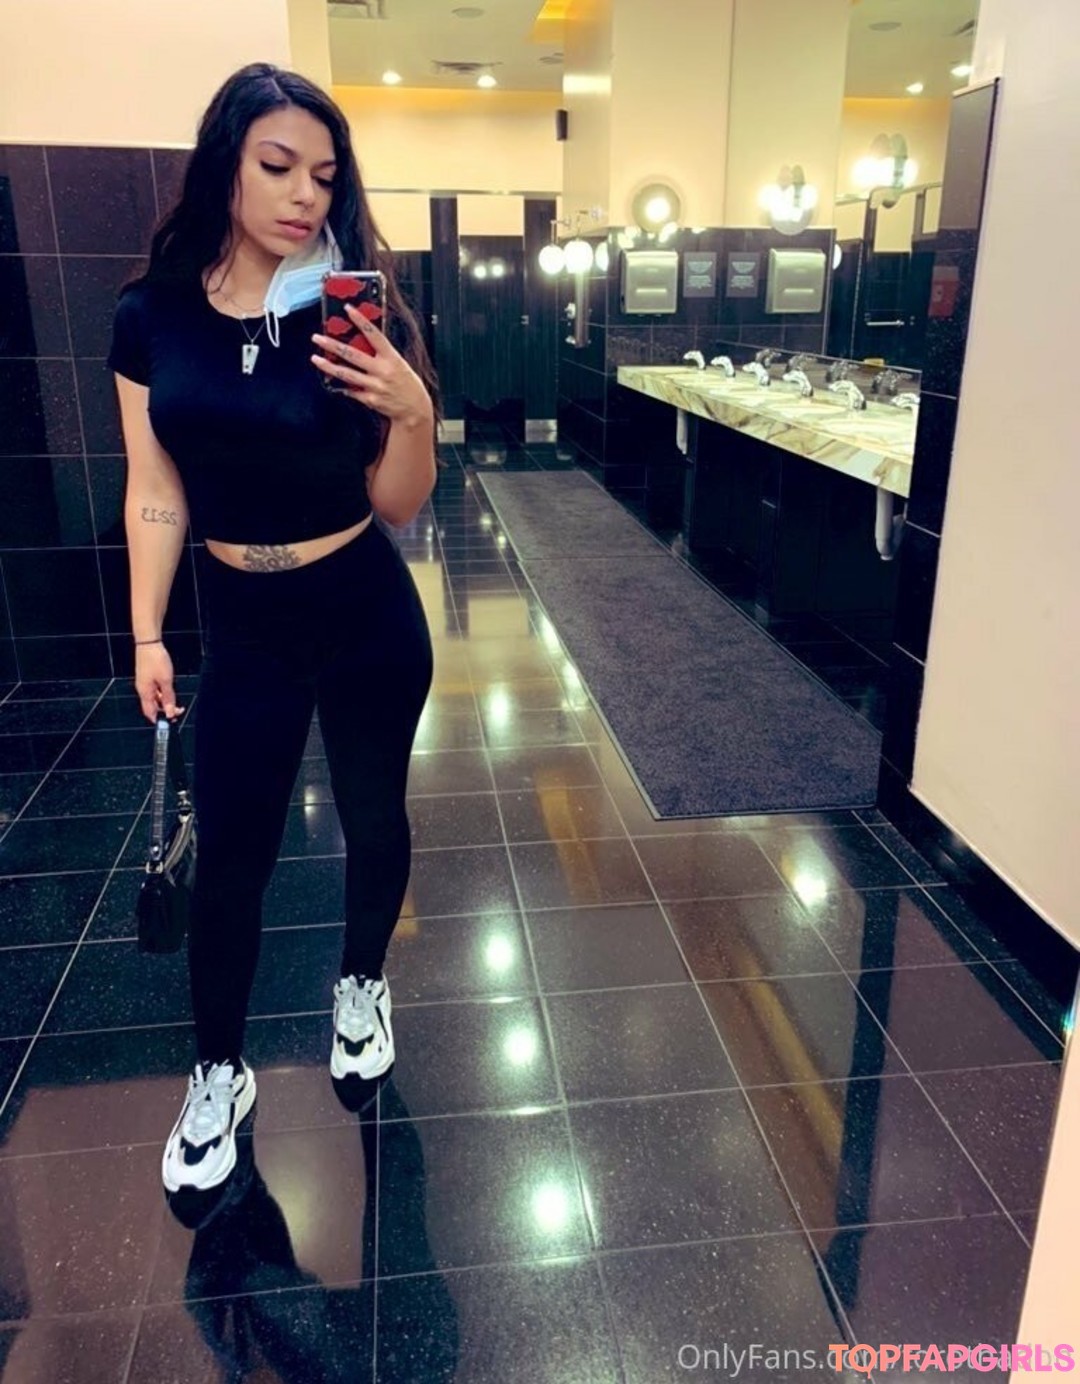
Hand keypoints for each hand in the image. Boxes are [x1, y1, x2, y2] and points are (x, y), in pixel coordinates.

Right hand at [134, 643, 183, 723]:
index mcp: (145, 693)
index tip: (172, 720)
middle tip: (178, 711)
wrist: (148, 643)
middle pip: (152, 707)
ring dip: (164, 702)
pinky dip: (162, 694)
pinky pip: (154, 691)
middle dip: (165, 711)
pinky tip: (169, 691)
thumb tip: (170, 712)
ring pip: (154, 699)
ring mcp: (144, 683)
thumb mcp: (166, 681)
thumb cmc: (155, 659)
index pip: (150, 713)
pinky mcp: (146, 677)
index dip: (160, 719)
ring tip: (177, 702)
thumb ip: (168, 698)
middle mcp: (142, 690)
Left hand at [311, 306, 433, 429]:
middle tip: (317, 337)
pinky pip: (352, 391)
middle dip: (332, 345)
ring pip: (346, 374)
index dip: (360, 320)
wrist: (415, 410)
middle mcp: (382, 371)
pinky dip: (343, 386)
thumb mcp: (399, 363)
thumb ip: (382, 354)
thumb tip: (362, 341)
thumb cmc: (408, 384)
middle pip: (352, 355)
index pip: (374, 335)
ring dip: (328, 366)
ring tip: (315, 359)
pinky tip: (334, 381)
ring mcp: (375, 386)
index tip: (348, 309)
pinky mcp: (370, 400)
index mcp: (392, 358)